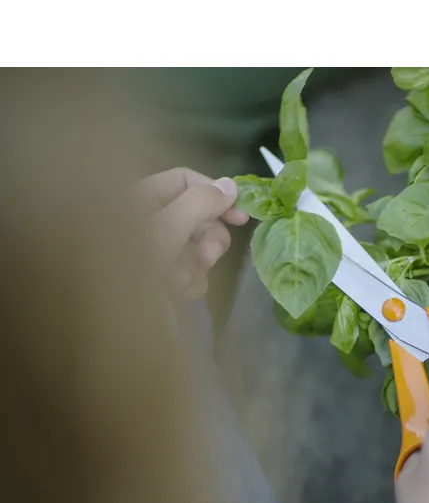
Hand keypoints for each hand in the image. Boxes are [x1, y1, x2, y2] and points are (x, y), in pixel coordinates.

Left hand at [131, 168, 248, 301]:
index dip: (214, 193)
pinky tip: (174, 295)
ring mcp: (157, 255)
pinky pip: (194, 274)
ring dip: (196, 265)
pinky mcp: (165, 282)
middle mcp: (148, 223)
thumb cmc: (129, 268)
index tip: (240, 213)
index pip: (183, 180)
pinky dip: (190, 284)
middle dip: (208, 238)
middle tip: (210, 255)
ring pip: (199, 247)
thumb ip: (200, 203)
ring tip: (177, 281)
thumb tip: (231, 186)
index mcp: (136, 200)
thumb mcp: (166, 228)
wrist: (114, 321)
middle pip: (196, 216)